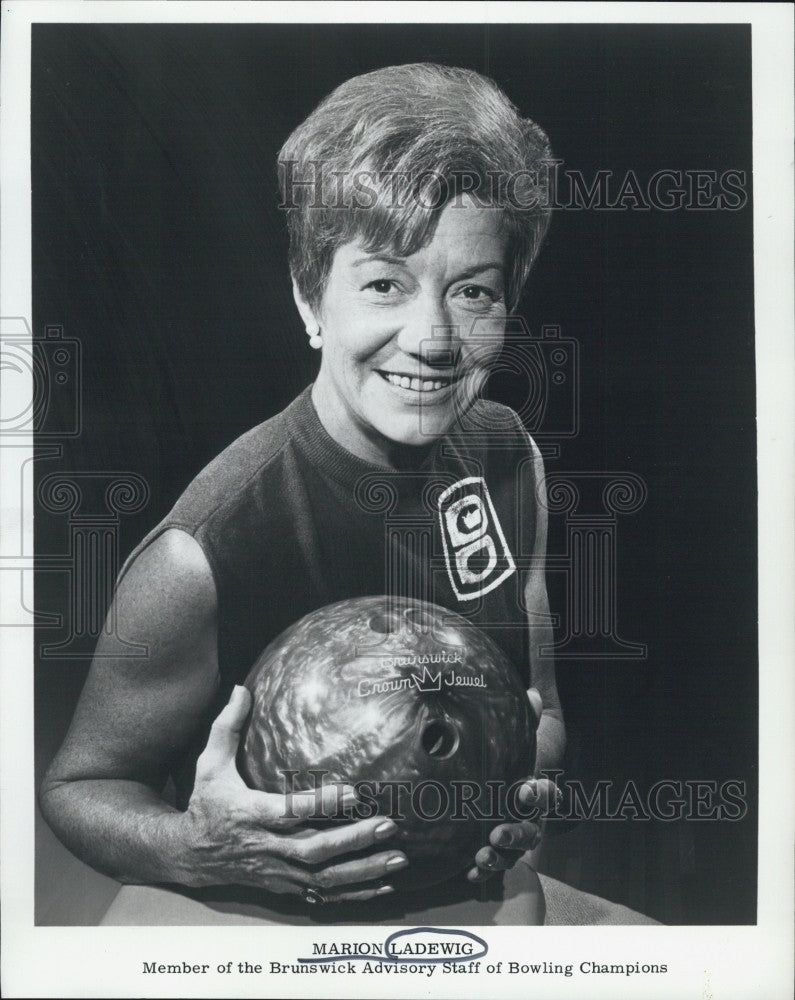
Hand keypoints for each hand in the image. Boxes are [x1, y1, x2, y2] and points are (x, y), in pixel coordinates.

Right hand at [179, 686, 407, 902]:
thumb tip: (241, 688)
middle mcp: (267, 847)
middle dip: (354, 839)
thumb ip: (227, 726)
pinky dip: (354, 893)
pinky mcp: (284, 886)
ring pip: (324, 878)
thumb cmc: (206, 802)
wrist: (188, 855)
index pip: (291, 811)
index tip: (355, 793)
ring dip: (363, 870)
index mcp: (251, 814)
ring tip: (397, 857)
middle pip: (315, 850)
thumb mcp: (210, 763)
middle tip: (388, 825)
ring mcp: (277, 871)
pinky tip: (384, 887)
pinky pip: (322, 895)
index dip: (322, 804)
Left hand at [466, 687, 559, 883]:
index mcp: (535, 789)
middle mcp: (528, 816)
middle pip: (531, 831)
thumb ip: (527, 717)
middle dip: (516, 833)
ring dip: (499, 857)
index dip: (540, 793)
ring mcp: (513, 834)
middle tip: (497, 832)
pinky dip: (483, 872)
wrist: (501, 775)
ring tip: (482, 856)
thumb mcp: (521, 735)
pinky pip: (493, 865)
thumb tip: (530, 692)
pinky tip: (469, 874)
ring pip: (513, 852)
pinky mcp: (494, 847)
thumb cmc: (513, 754)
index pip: (546, 794)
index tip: (526, 788)